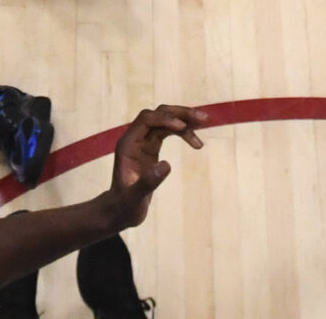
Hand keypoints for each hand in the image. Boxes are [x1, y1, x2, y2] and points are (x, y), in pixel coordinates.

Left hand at [98, 105, 208, 230]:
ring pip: (165, 120)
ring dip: (185, 120)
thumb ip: (148, 182)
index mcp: (127, 144)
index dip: (165, 119)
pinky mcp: (152, 148)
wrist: (121, 211)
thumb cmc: (125, 206)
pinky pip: (168, 131)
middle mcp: (135, 138)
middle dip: (180, 114)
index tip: (183, 127)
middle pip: (158, 115)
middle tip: (203, 118)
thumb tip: (167, 165)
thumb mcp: (135, 197)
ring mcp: (143, 142)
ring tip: (204, 123)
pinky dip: (183, 133)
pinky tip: (196, 142)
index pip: (146, 120)